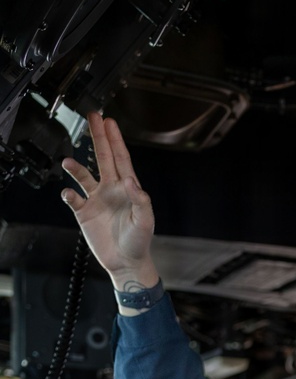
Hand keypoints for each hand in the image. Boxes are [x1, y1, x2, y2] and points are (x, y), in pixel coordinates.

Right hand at [60, 113, 157, 290]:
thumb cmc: (139, 241)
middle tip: (92, 116)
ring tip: (67, 161)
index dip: (115, 139)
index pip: (120, 158)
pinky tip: (68, 193)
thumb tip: (128, 179)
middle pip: (103, 157)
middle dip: (98, 137)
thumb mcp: (145, 220)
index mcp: (127, 188)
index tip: (108, 121)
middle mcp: (110, 189)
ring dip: (75, 168)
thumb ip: (140, 199)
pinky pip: (73, 199)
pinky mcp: (84, 213)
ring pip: (83, 176)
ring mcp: (97, 199)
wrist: (126, 262)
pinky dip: (69, 194)